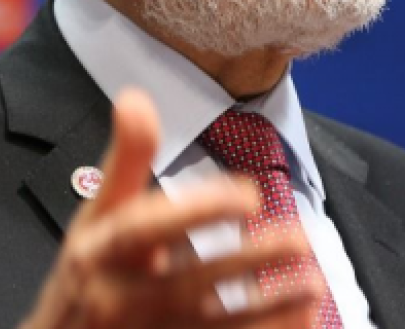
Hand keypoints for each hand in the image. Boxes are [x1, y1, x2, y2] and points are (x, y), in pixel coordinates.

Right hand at [20, 90, 321, 328]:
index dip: (198, 211)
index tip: (249, 195)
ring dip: (267, 309)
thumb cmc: (90, 270)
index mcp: (100, 253)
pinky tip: (300, 320)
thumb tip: (135, 97)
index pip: (146, 230)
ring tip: (314, 286)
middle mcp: (118, 299)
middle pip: (188, 285)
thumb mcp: (99, 213)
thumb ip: (127, 159)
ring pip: (212, 326)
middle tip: (298, 240)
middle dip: (247, 262)